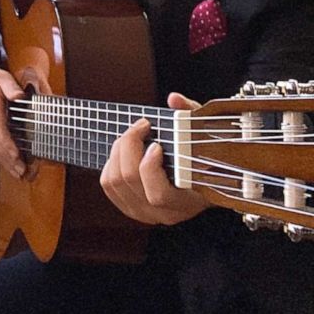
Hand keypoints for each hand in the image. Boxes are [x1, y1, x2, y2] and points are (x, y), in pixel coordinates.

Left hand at [99, 92, 210, 225]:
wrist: (205, 184)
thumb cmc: (206, 158)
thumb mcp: (205, 137)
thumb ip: (191, 115)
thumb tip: (174, 99)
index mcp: (187, 203)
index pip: (158, 195)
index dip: (150, 168)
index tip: (157, 144)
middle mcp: (163, 214)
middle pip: (130, 180)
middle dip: (129, 145)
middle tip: (142, 126)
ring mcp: (144, 214)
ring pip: (115, 181)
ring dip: (118, 151)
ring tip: (133, 136)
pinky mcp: (129, 208)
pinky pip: (108, 185)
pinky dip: (111, 162)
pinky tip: (125, 151)